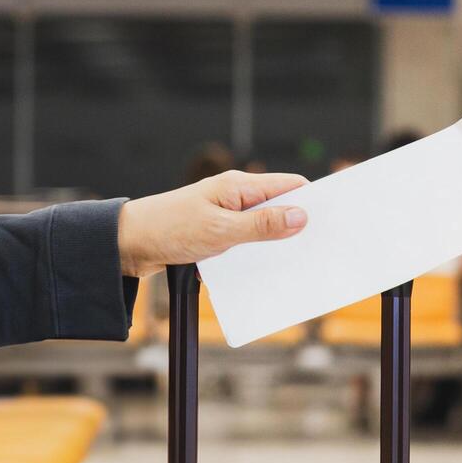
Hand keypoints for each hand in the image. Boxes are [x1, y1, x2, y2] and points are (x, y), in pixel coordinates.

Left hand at [117, 170, 309, 277]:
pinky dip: (254, 258)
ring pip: (262, 231)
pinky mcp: (214, 237)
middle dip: (298, 228)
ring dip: (275, 247)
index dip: (313, 201)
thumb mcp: (220, 230)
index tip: (333, 220)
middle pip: (279, 210)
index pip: (289, 187)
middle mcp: (234, 198)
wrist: (128, 245)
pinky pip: (244, 246)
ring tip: (296, 267)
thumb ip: (261, 225)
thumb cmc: (169, 229)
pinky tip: (264, 275)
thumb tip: (301, 217)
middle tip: (320, 250)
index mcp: (239, 187)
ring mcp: (224, 218)